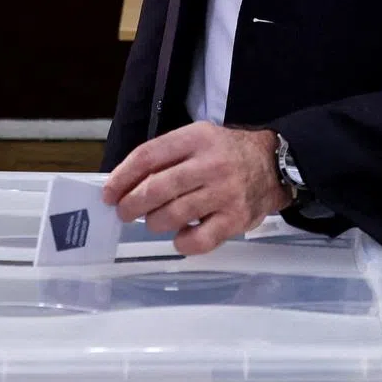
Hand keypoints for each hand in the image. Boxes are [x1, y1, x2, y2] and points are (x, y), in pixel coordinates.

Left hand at [102, 122, 288, 254]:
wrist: (273, 164)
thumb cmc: (226, 152)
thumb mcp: (197, 138)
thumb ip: (166, 156)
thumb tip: (125, 183)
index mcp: (195, 138)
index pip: (148, 156)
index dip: (123, 176)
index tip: (109, 192)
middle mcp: (209, 164)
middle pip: (157, 187)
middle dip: (132, 203)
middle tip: (123, 212)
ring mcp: (224, 192)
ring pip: (174, 214)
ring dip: (154, 222)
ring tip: (153, 221)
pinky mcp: (236, 219)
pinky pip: (199, 240)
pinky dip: (182, 243)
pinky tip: (179, 237)